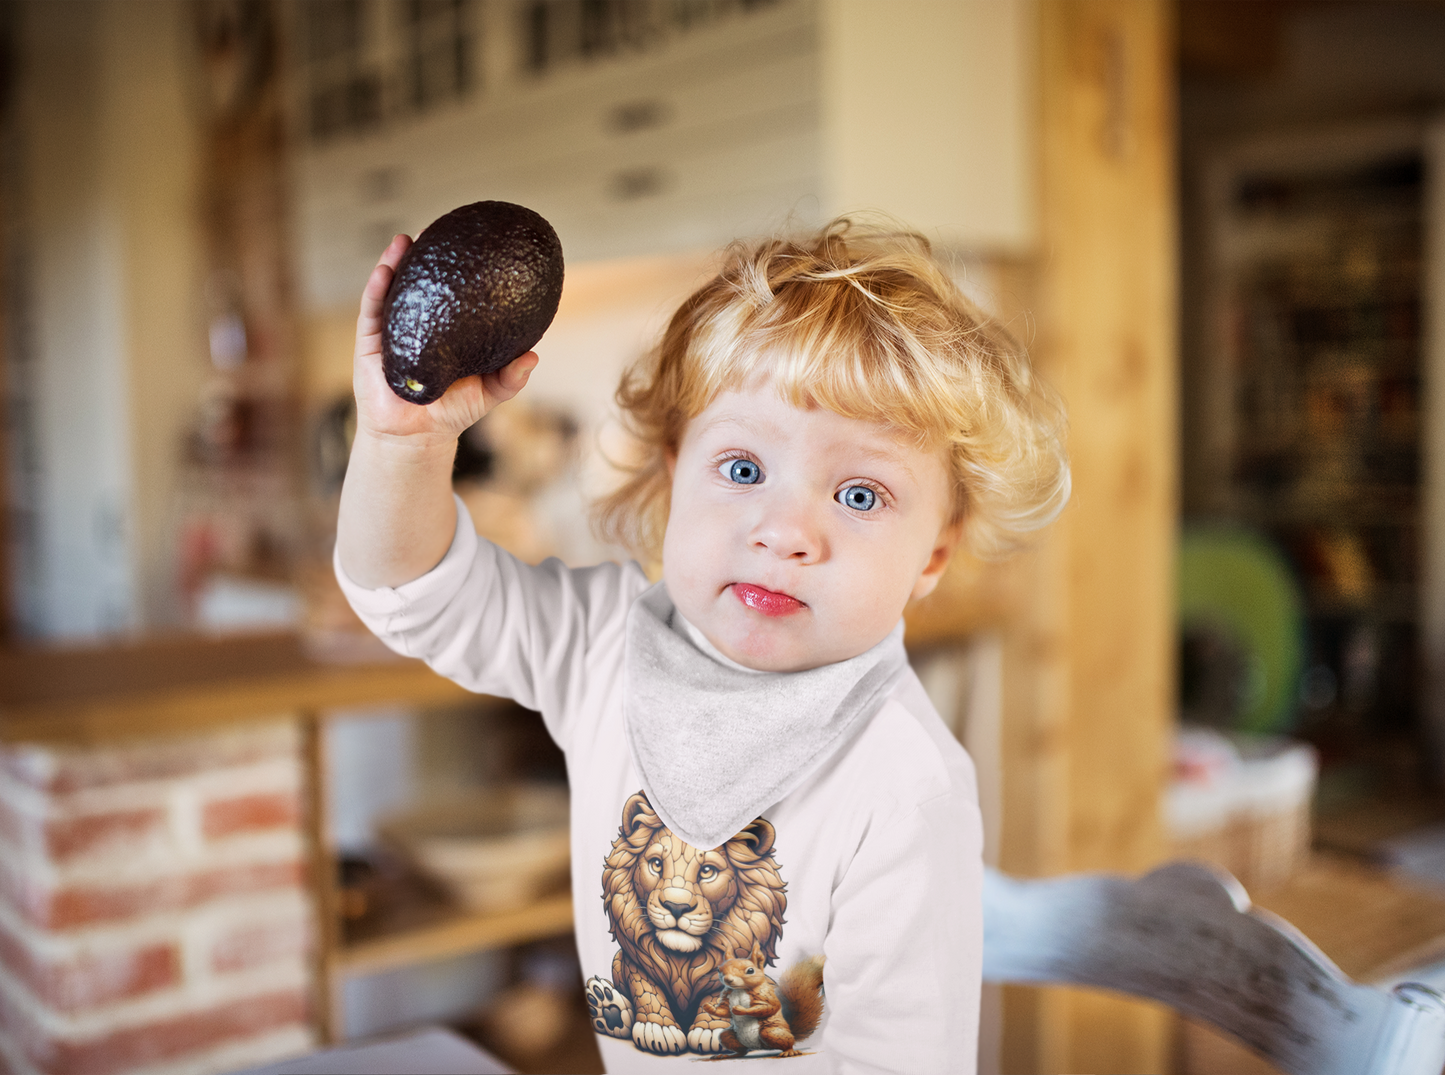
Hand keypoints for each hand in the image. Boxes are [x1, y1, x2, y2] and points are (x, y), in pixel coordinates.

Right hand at [352, 234, 538, 446]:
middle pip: (418, 283)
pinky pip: (372, 310)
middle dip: (424, 255)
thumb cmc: (452, 412)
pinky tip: (386, 269)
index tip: (468, 241)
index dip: (455, 267)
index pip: (449, 292)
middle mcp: (416, 323)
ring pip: (392, 289)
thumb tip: (533, 356)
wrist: (415, 437)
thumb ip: (510, 377)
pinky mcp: (369, 343)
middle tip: (437, 229)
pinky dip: (378, 287)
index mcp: (443, 329)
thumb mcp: (488, 393)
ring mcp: (391, 330)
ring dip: (396, 261)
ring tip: (405, 239)